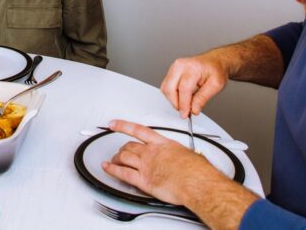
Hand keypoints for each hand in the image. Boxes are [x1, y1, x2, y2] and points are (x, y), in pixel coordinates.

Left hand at [101, 120, 217, 206]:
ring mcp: (146, 166)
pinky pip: (123, 173)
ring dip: (116, 159)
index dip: (123, 126)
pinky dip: (112, 170)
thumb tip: (184, 157)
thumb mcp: (190, 154)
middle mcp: (151, 153)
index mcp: (163, 144)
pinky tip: (107, 168)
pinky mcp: (144, 181)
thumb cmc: (198, 171)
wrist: (197, 183)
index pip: (138, 130)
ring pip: (124, 158)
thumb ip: (181, 154)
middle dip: (122, 149)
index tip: (114, 124)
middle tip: (119, 151)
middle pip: (130, 146)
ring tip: (113, 160)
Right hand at [160, 51, 229, 117]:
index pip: (183, 89)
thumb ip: (203, 98)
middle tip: (185, 112)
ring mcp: (174, 68)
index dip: (183, 104)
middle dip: (176, 103)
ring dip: (173, 100)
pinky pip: (166, 86)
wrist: (214, 61)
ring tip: (186, 104)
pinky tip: (182, 98)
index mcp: (192, 67)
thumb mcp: (216, 85)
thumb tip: (194, 109)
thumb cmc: (216, 70)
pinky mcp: (171, 72)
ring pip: (165, 88)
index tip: (186, 114)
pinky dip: (172, 95)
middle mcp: (180, 66)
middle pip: (169, 88)